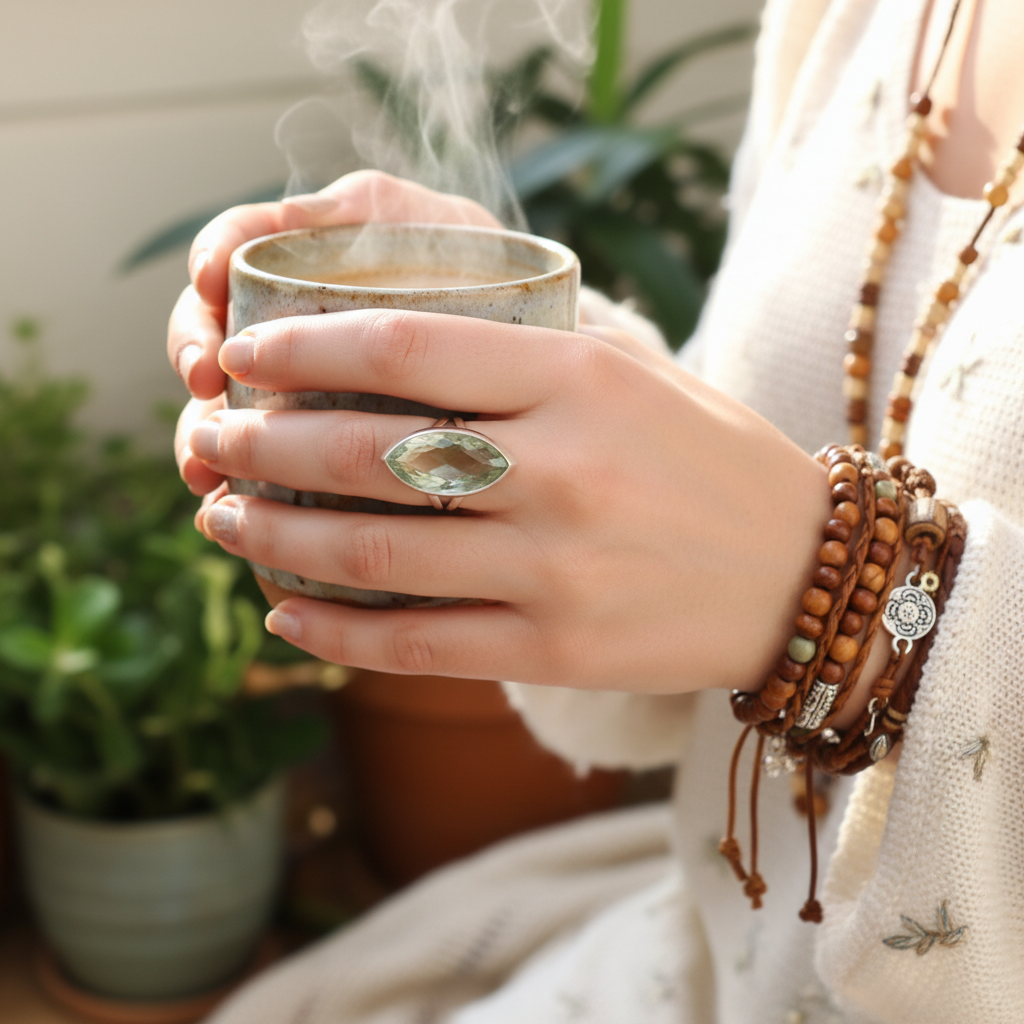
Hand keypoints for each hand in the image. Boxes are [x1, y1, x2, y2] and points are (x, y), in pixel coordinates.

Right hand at [169, 171, 500, 493]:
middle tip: (204, 384)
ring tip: (204, 470)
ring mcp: (299, 398)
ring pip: (228, 415)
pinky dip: (238, 497)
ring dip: (201, 439)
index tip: (211, 281)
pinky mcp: (314, 460)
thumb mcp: (446, 232)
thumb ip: (381, 210)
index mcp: (315, 264)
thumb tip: (302, 212)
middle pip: (215, 335)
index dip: (212, 258)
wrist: (536, 370)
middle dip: (193, 354)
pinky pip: (261, 479)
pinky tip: (225, 516)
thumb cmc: (493, 287)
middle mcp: (294, 331)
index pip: (240, 247)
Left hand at [188, 306, 830, 693]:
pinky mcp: (556, 649)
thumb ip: (518, 364)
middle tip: (209, 437)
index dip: (301, 347)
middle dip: (260, 444)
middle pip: (366, 454)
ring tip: (223, 517)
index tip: (245, 353)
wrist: (802, 572)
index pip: (404, 347)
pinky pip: (416, 644)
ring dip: (275, 538)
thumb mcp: (628, 378)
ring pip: (372, 554)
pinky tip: (284, 616)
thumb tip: (386, 358)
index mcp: (580, 381)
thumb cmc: (708, 461)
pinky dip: (334, 633)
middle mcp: (561, 472)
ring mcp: (555, 570)